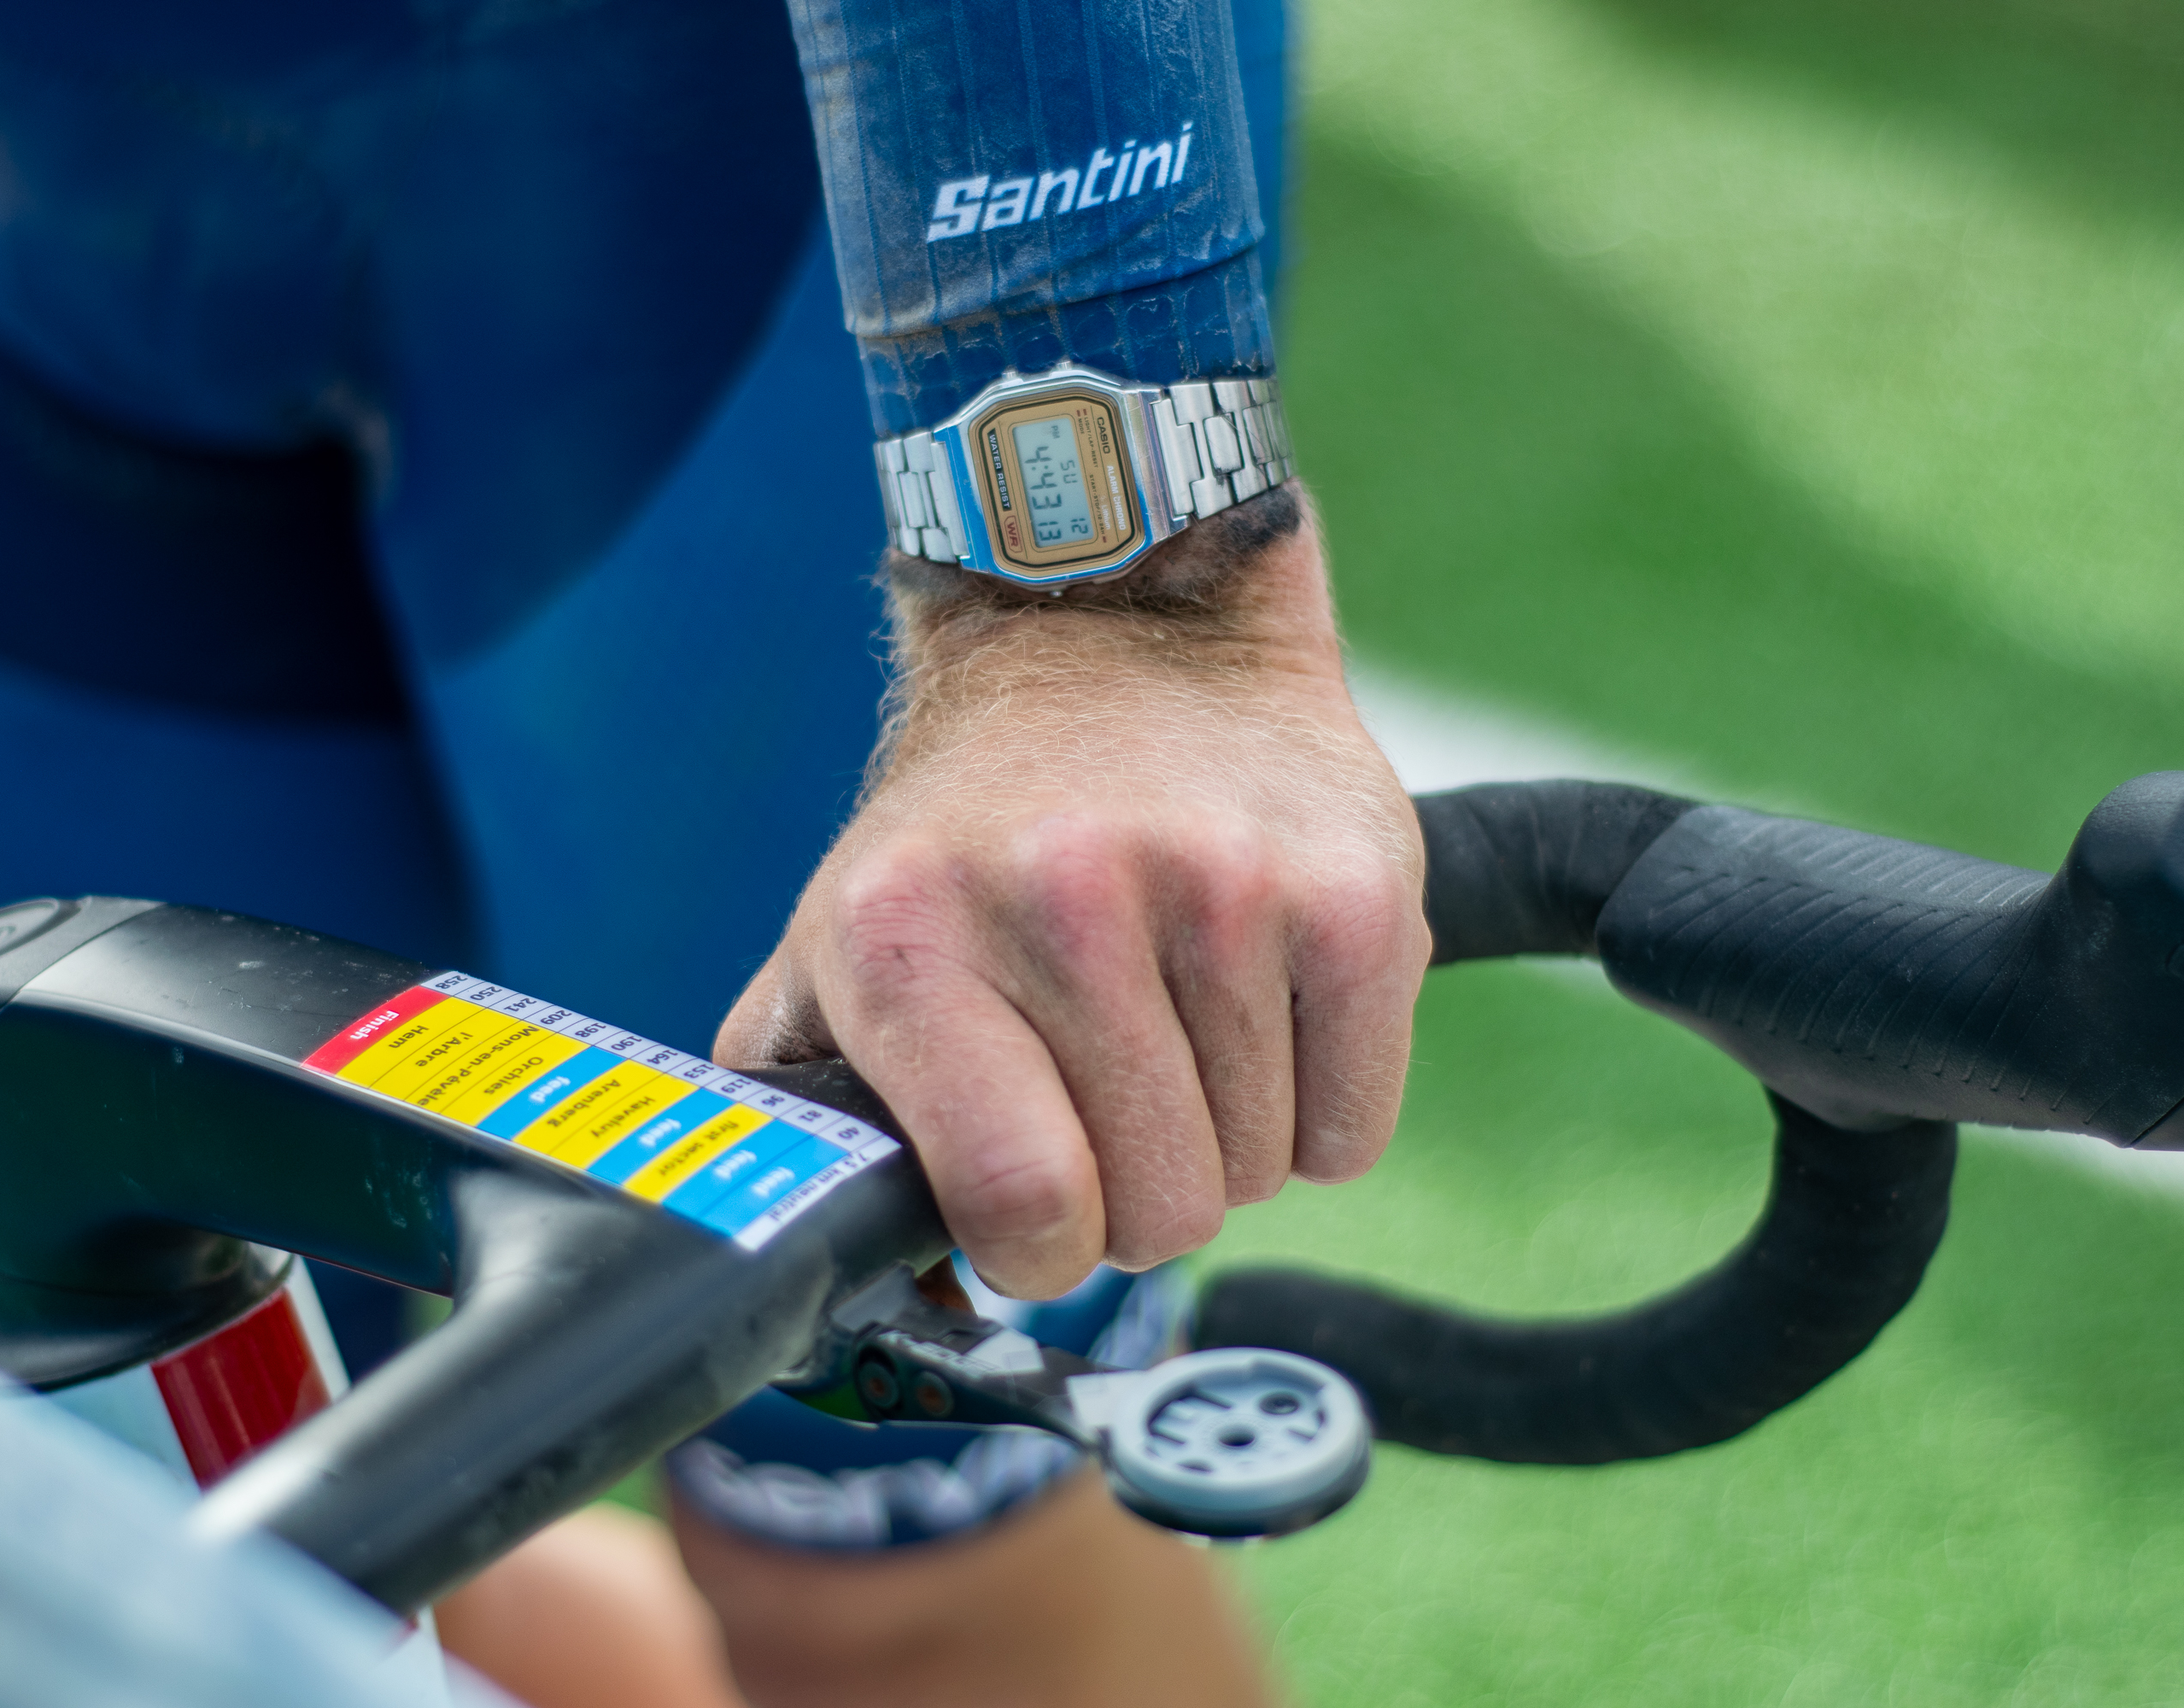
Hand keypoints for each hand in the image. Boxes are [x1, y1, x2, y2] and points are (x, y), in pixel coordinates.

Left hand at [717, 491, 1427, 1297]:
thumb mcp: (835, 953)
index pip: (1021, 1202)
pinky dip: (1318, 1106)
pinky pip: (1356, 1127)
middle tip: (1111, 1095)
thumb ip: (827, 1132)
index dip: (1039, 1249)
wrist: (1120, 627)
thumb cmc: (973, 829)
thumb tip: (902, 1301)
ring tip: (1178, 1023)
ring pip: (1260, 1174)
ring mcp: (1223, 887)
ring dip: (1223, 1138)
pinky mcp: (1354, 888)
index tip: (1036, 1202)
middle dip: (1135, 1193)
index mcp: (910, 938)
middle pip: (1157, 1211)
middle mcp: (1064, 900)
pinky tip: (1262, 1011)